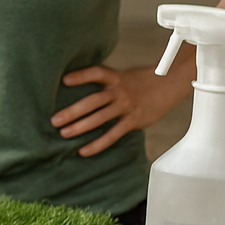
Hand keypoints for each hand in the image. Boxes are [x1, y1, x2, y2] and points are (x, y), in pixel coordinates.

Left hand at [50, 64, 189, 156]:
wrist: (169, 84)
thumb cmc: (140, 81)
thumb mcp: (123, 76)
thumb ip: (106, 83)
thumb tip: (80, 90)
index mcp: (115, 77)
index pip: (96, 73)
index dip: (81, 76)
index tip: (64, 80)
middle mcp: (119, 91)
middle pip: (93, 100)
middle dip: (73, 110)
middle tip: (54, 120)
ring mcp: (127, 106)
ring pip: (101, 118)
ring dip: (81, 126)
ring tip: (64, 134)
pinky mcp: (134, 120)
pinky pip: (113, 134)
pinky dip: (98, 144)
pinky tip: (84, 150)